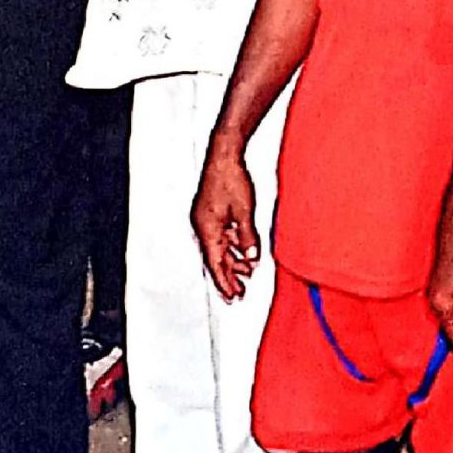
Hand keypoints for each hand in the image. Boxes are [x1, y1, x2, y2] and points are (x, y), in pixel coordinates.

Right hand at [189, 140, 259, 301]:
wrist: (223, 155)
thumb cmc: (230, 179)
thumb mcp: (245, 213)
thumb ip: (247, 238)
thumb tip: (251, 258)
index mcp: (207, 229)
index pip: (215, 263)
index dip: (224, 282)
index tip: (233, 297)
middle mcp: (202, 227)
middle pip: (214, 259)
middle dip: (228, 277)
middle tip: (240, 294)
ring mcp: (204, 220)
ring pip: (217, 248)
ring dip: (231, 262)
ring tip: (246, 275)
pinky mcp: (210, 213)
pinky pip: (219, 237)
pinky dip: (230, 247)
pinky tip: (242, 252)